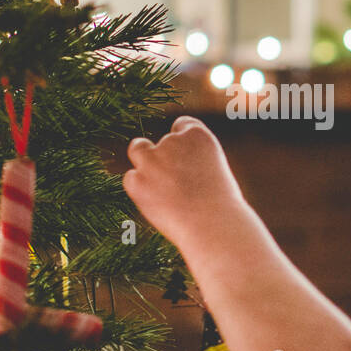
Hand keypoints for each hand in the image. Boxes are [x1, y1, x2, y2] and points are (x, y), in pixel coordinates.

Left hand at [123, 117, 246, 249]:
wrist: (212, 225)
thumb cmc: (220, 207)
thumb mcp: (214, 173)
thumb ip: (193, 163)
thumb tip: (172, 169)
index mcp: (198, 136)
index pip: (182, 125)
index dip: (182, 144)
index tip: (184, 160)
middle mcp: (173, 141)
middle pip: (161, 142)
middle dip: (164, 157)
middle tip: (175, 184)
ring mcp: (153, 159)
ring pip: (139, 150)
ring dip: (146, 166)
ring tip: (163, 192)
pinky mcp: (137, 180)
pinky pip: (131, 178)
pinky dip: (139, 188)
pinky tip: (157, 203)